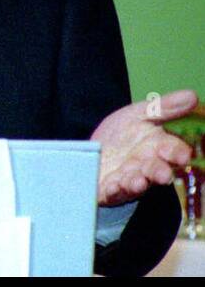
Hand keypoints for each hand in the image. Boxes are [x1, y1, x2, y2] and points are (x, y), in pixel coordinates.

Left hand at [92, 88, 197, 206]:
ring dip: (137, 183)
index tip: (183, 155)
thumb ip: (163, 108)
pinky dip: (113, 189)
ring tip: (138, 182)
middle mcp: (145, 165)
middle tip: (164, 175)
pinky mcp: (109, 189)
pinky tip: (113, 185)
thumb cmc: (123, 134)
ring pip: (136, 182)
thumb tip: (193, 95)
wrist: (93, 150)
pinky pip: (112, 191)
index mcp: (157, 147)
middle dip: (160, 172)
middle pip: (155, 170)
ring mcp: (128, 178)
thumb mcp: (138, 115)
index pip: (171, 150)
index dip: (177, 153)